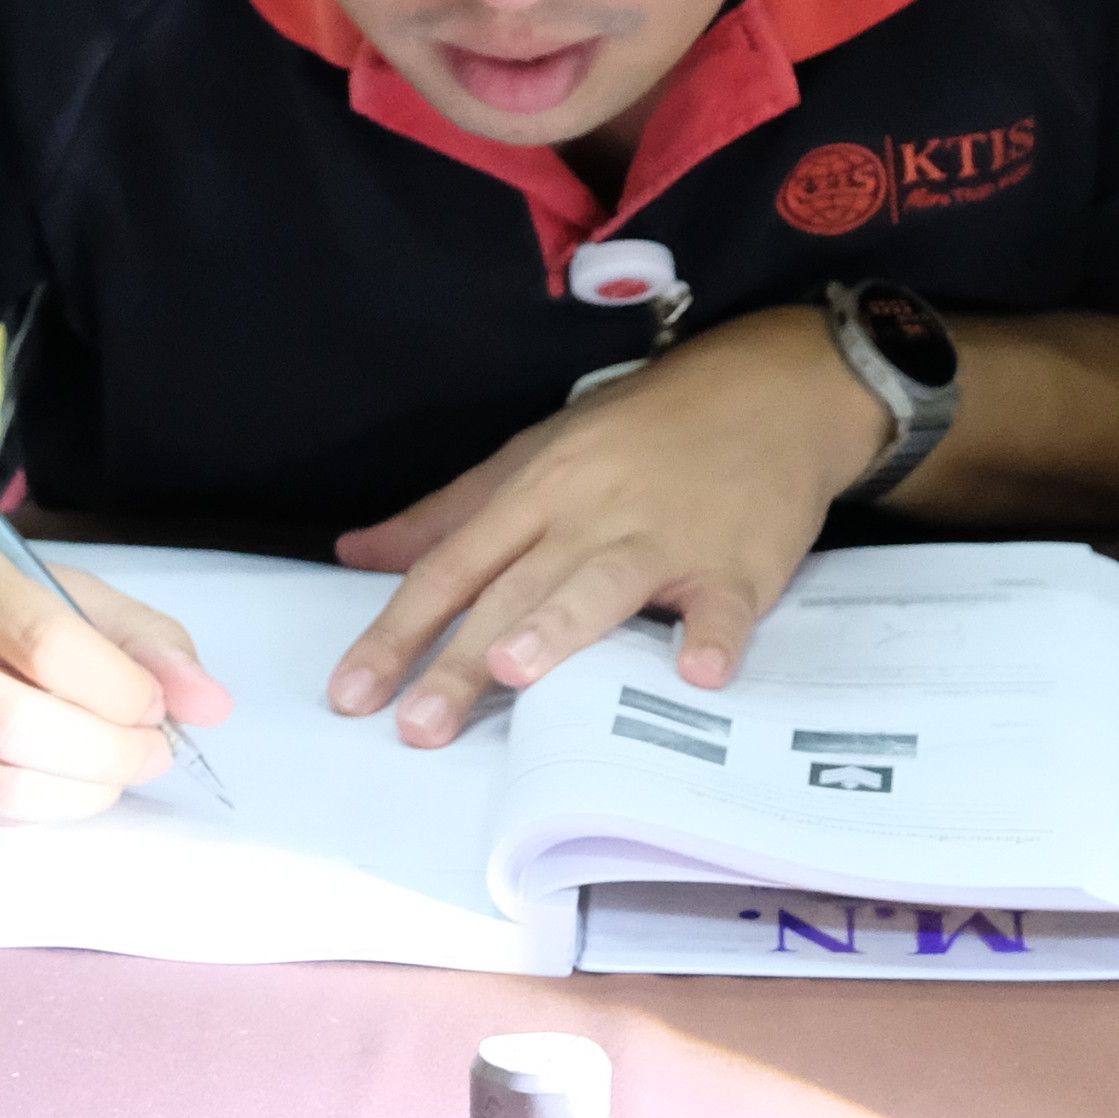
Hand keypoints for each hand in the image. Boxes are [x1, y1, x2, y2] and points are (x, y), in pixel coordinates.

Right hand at [0, 523, 230, 823]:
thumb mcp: (39, 577)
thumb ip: (132, 633)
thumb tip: (208, 704)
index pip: (48, 645)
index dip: (122, 690)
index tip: (157, 704)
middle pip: (21, 727)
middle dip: (111, 754)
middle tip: (150, 750)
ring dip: (81, 793)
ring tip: (113, 770)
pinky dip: (37, 808)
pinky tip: (62, 785)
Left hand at [324, 309, 880, 742]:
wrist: (767, 391)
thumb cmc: (639, 434)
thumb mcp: (534, 456)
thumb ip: (448, 515)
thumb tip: (356, 553)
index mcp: (534, 493)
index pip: (450, 568)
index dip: (397, 631)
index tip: (351, 694)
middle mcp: (588, 515)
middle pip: (513, 590)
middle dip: (460, 659)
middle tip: (417, 726)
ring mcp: (664, 538)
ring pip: (603, 583)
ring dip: (560, 624)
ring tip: (517, 670)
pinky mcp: (738, 563)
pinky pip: (725, 606)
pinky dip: (715, 637)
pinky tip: (700, 674)